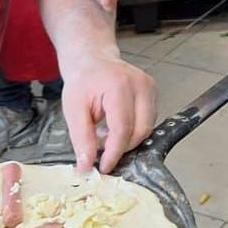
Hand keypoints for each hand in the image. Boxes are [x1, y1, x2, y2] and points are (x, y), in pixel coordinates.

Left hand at [60, 54, 157, 172]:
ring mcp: (150, 86)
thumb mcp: (73, 110)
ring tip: (107, 135)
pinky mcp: (154, 91)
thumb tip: (87, 166)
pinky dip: (134, 130)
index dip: (114, 152)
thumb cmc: (83, 82)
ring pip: (147, 128)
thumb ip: (81, 138)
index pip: (122, 128)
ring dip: (128, 139)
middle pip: (140, 130)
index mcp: (118, 86)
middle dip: (122, 147)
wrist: (93, 60)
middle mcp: (140, 84)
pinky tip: (117, 126)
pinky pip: (149, 120)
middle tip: (102, 152)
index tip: (104, 167)